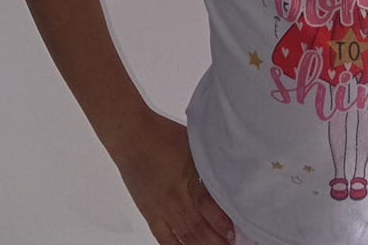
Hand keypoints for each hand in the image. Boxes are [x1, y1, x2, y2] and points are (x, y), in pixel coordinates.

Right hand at [114, 110, 236, 243]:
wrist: (132, 137)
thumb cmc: (163, 134)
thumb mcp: (193, 146)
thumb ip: (208, 163)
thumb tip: (226, 173)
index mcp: (187, 179)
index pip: (208, 207)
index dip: (222, 222)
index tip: (235, 233)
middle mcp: (175, 198)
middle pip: (197, 226)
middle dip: (215, 240)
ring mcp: (161, 208)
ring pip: (183, 235)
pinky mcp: (149, 212)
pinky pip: (163, 237)